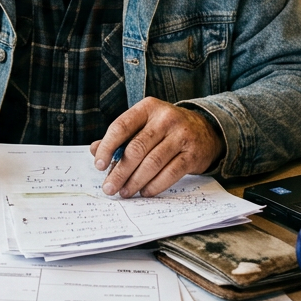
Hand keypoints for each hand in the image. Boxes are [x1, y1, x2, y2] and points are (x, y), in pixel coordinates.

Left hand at [89, 97, 224, 197]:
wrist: (206, 130)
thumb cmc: (166, 129)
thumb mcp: (144, 125)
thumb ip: (120, 136)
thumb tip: (95, 150)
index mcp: (148, 108)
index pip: (121, 126)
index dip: (107, 147)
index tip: (98, 165)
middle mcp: (165, 118)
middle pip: (136, 148)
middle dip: (119, 171)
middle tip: (109, 187)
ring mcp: (181, 135)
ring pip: (152, 163)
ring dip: (135, 182)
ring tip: (125, 192)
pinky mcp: (192, 154)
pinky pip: (170, 173)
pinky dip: (154, 185)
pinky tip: (144, 192)